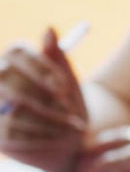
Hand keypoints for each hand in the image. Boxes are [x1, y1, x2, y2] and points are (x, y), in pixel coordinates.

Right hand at [0, 28, 88, 171]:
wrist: (66, 142)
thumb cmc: (66, 105)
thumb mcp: (67, 82)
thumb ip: (57, 57)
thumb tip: (49, 29)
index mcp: (12, 62)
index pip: (19, 54)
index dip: (42, 69)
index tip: (66, 87)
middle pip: (12, 80)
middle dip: (44, 96)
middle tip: (70, 109)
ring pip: (17, 106)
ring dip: (51, 119)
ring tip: (74, 128)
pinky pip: (16, 133)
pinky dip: (43, 137)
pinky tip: (61, 139)